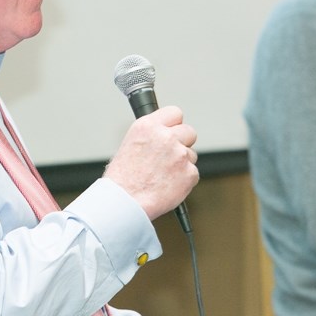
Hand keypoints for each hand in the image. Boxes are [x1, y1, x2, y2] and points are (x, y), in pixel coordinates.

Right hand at [104, 105, 197, 220]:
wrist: (125, 202)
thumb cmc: (122, 179)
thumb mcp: (130, 144)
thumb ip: (151, 135)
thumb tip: (164, 134)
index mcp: (148, 126)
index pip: (174, 113)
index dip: (175, 124)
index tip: (173, 130)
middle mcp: (166, 137)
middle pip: (189, 132)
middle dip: (183, 142)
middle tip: (171, 156)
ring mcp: (179, 155)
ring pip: (191, 154)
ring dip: (182, 163)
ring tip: (163, 175)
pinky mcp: (189, 173)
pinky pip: (193, 173)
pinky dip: (184, 180)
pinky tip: (168, 185)